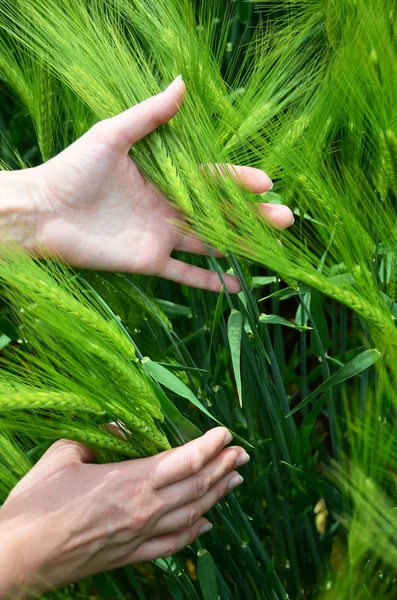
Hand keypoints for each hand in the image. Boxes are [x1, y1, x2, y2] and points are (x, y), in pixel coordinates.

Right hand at [0, 427, 248, 597]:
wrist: (17, 558)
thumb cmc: (36, 504)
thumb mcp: (63, 455)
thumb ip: (96, 438)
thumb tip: (121, 427)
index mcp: (128, 481)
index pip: (183, 460)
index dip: (208, 446)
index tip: (225, 434)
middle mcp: (143, 510)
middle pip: (195, 486)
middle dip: (222, 467)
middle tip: (241, 454)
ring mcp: (139, 537)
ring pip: (191, 515)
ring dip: (216, 496)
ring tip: (234, 481)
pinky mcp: (130, 557)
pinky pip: (172, 546)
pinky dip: (193, 533)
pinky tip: (206, 524)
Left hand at [19, 77, 291, 292]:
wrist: (41, 212)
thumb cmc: (72, 169)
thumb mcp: (113, 135)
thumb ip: (150, 116)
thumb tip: (182, 82)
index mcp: (163, 177)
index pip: (211, 180)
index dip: (238, 182)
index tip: (266, 184)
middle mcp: (167, 207)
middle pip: (218, 213)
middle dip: (252, 216)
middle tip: (285, 219)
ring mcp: (160, 236)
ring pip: (209, 243)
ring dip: (240, 246)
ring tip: (272, 251)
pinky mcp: (148, 261)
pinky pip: (184, 274)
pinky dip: (209, 282)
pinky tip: (236, 286)